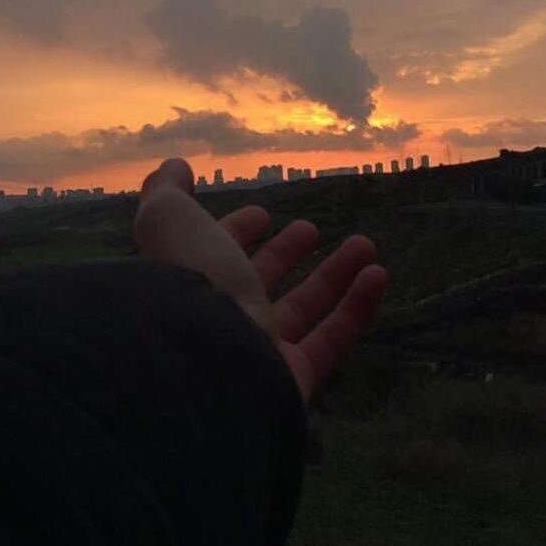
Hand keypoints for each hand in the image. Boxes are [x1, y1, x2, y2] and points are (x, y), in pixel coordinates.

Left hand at [134, 158, 385, 403]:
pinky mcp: (293, 379)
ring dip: (336, 275)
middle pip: (259, 284)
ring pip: (303, 311)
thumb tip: (173, 166)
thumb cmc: (188, 280)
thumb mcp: (168, 219)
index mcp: (190, 282)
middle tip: (310, 229)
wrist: (206, 357)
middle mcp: (221, 319)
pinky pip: (331, 341)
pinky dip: (357, 308)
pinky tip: (378, 275)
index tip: (263, 213)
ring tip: (366, 245)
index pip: (216, 254)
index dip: (237, 231)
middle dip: (286, 252)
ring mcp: (257, 353)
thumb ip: (167, 191)